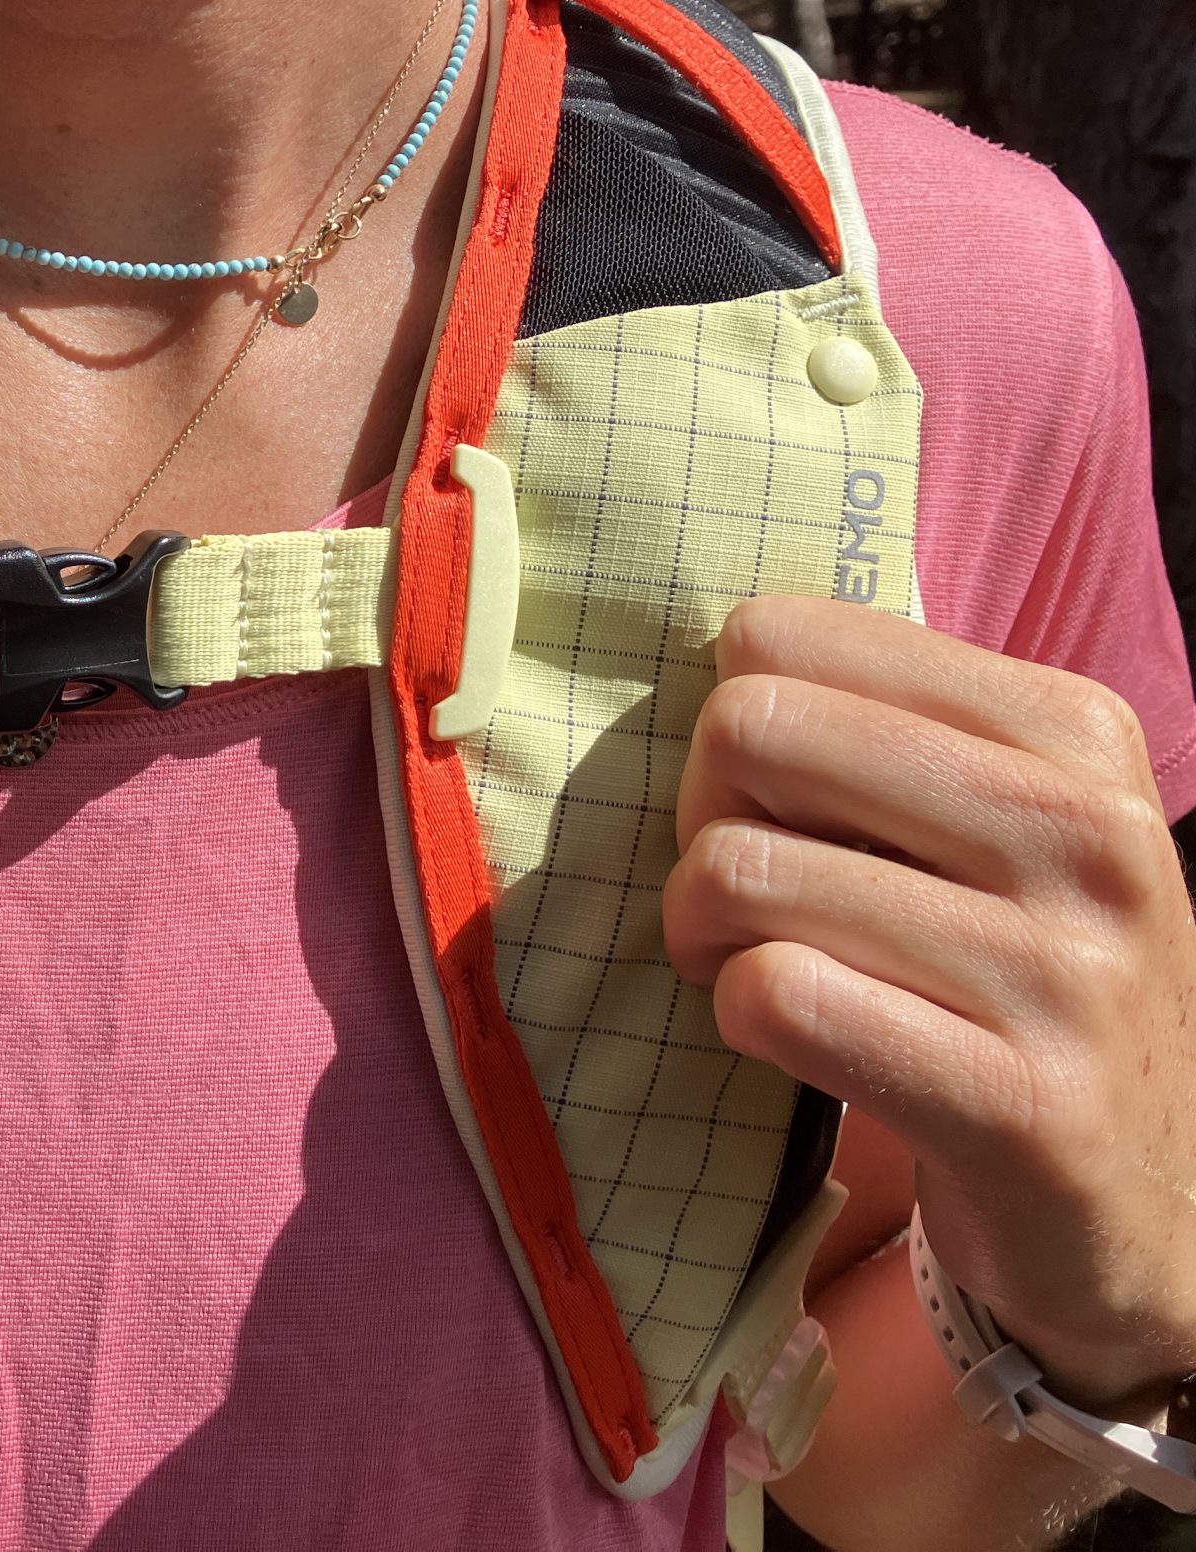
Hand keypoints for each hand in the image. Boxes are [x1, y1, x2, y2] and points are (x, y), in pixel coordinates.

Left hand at [665, 596, 1195, 1413]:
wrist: (1146, 1205)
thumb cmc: (1017, 977)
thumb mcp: (992, 821)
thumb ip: (874, 723)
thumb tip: (713, 662)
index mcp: (1075, 732)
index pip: (781, 637)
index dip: (733, 726)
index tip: (771, 803)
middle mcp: (1090, 835)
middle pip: (748, 734)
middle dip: (698, 821)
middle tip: (740, 895)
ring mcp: (1068, 974)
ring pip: (740, 871)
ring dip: (700, 932)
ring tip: (754, 967)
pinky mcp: (1022, 1106)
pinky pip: (776, 996)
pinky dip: (738, 1015)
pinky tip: (787, 1041)